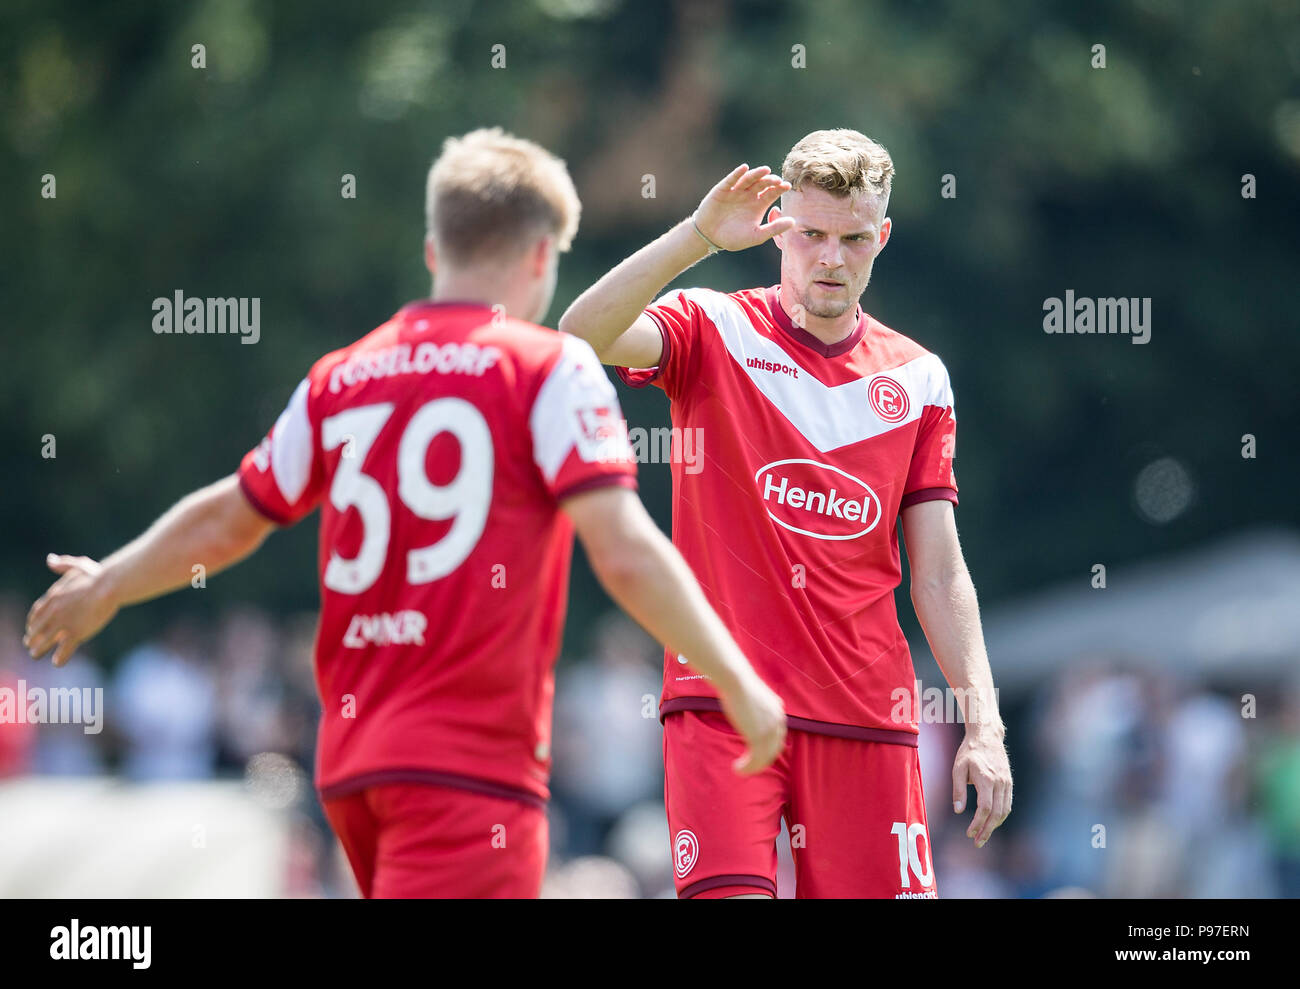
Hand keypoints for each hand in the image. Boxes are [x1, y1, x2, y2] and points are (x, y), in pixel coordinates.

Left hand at [24, 554, 118, 666]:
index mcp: (53, 598)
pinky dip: (59, 658)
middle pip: (36, 630)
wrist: (109, 586)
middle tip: (31, 645)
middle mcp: (53, 612)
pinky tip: (57, 662)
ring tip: (35, 655)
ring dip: (37, 650)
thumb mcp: (78, 565)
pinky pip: (63, 651)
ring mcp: (63, 624)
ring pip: (43, 643)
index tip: (32, 628)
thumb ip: (63, 564)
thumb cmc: (97, 576)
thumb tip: (50, 560)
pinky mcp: (76, 634)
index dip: (32, 623)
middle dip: (31, 638)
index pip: (36, 614)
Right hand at [693, 164, 796, 251]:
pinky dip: (737, 174)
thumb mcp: (756, 236)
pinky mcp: (723, 189)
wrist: (710, 238)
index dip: (779, 188)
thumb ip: (774, 229)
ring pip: (749, 179)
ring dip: (757, 174)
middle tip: (777, 180)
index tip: (787, 186)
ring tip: (766, 170)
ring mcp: (736, 191)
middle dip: (770, 180)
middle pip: (762, 183)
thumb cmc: (733, 238)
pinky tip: (744, 168)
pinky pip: (731, 180)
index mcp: (759, 204)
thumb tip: (794, 222)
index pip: (772, 192)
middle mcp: (749, 195)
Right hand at [717, 671, 786, 774]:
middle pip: (773, 750)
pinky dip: (747, 767)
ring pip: (765, 758)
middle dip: (761, 761)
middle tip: (747, 766)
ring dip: (752, 767)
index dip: (767, 749)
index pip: (777, 737)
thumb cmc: (738, 683)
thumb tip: (749, 711)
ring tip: (739, 770)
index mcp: (778, 712)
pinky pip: (756, 759)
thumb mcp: (754, 697)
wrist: (735, 680)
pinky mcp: (759, 736)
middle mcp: (778, 722)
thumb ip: (757, 707)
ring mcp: (770, 730)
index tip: (754, 755)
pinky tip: (737, 769)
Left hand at [952, 723, 1012, 846]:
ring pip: (1004, 811)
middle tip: (977, 842)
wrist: (987, 736)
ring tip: (982, 835)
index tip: (969, 833)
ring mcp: (1006, 783)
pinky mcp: (1009, 783)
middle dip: (987, 830)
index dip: (978, 823)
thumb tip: (958, 811)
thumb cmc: (969, 752)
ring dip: (994, 826)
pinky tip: (991, 822)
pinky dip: (1000, 816)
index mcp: (986, 779)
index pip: (985, 808)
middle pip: (997, 814)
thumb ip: (958, 790)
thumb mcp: (958, 768)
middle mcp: (1000, 783)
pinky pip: (1007, 804)